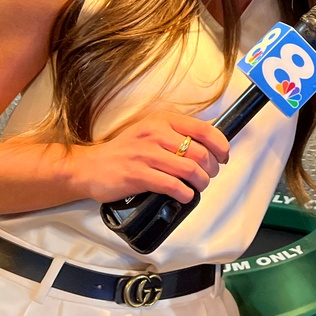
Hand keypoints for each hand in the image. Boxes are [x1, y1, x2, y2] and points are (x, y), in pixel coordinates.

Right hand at [74, 111, 230, 204]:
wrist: (90, 166)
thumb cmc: (126, 150)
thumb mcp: (151, 130)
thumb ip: (177, 133)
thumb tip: (209, 144)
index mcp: (163, 120)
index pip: (203, 129)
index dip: (220, 145)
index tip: (224, 156)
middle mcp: (156, 134)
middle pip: (200, 152)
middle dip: (211, 168)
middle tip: (208, 175)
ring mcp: (147, 154)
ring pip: (190, 169)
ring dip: (201, 182)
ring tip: (198, 186)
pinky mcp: (138, 175)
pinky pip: (172, 185)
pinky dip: (185, 194)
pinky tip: (184, 195)